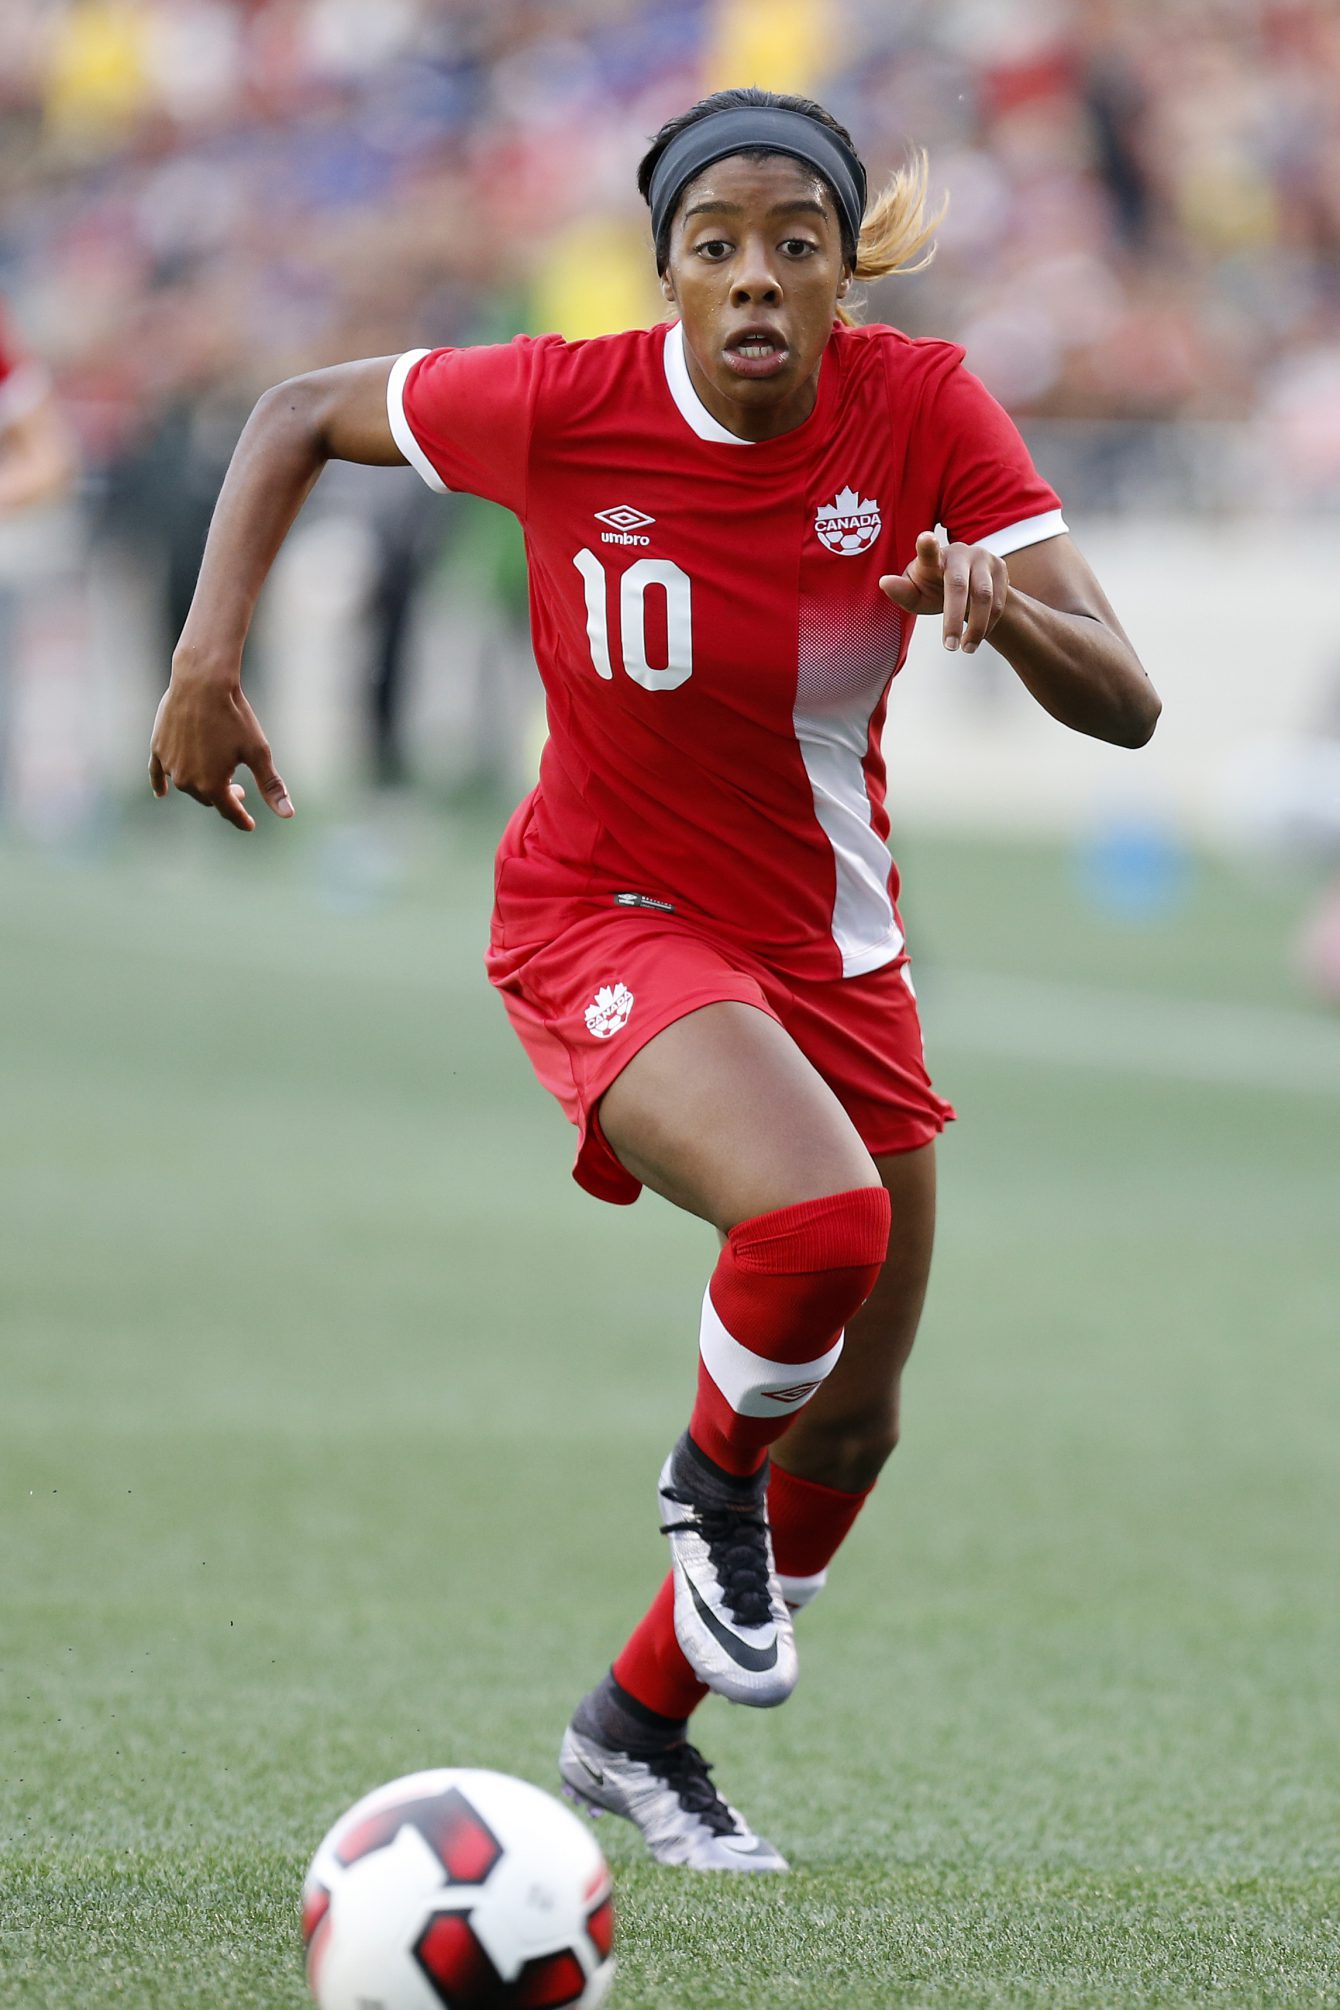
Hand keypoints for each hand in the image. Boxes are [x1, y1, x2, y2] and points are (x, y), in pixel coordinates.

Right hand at [149, 664, 292, 832]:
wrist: (202, 683)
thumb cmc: (234, 716)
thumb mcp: (258, 751)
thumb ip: (270, 786)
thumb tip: (288, 815)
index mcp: (213, 785)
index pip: (230, 811)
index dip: (242, 819)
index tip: (250, 825)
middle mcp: (188, 781)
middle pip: (209, 798)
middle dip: (225, 796)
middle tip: (240, 789)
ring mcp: (170, 765)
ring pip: (187, 785)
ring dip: (201, 785)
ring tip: (216, 775)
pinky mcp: (157, 749)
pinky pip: (157, 773)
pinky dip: (160, 783)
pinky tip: (161, 794)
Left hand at [880, 531, 1008, 653]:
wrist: (967, 584)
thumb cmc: (933, 587)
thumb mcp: (916, 594)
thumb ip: (901, 592)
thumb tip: (884, 582)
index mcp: (933, 558)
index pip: (928, 551)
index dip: (926, 546)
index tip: (924, 539)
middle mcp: (959, 553)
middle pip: (958, 586)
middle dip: (953, 620)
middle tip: (950, 647)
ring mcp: (983, 558)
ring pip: (984, 596)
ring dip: (976, 627)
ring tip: (965, 649)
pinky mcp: (1000, 568)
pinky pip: (999, 602)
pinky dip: (988, 624)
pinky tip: (977, 637)